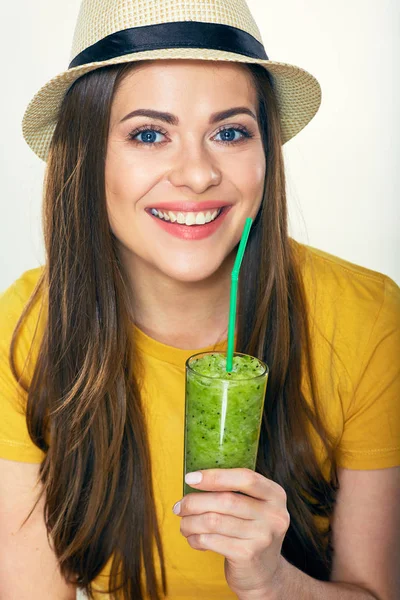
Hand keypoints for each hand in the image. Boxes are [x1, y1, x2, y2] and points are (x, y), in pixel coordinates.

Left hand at [172, 468, 289, 597]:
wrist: (265, 574)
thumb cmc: (251, 532)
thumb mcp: (255, 508)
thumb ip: (235, 491)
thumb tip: (194, 479)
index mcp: (275, 495)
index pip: (245, 478)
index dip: (215, 476)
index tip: (190, 478)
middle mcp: (274, 514)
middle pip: (225, 500)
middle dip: (194, 502)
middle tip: (179, 507)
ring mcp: (262, 536)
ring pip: (214, 521)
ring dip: (190, 522)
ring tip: (184, 524)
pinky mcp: (248, 555)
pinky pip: (211, 540)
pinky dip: (196, 538)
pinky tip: (193, 538)